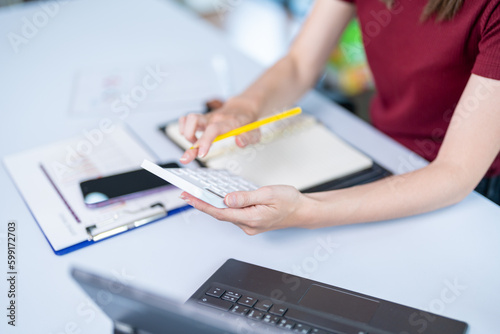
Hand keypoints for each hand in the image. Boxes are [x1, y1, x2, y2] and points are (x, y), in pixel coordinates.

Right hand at [178, 98, 260, 163]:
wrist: (243, 108)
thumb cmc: (247, 122)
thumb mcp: (255, 132)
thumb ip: (248, 138)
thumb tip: (239, 142)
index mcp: (228, 122)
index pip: (214, 129)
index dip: (205, 141)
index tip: (201, 154)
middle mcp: (215, 118)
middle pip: (194, 120)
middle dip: (188, 138)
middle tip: (189, 155)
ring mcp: (207, 117)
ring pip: (188, 118)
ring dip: (186, 134)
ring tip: (194, 143)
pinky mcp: (201, 118)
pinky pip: (186, 119)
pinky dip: (184, 129)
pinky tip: (191, 137)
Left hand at [180, 185, 315, 234]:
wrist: (303, 211)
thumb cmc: (290, 202)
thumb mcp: (268, 194)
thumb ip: (246, 197)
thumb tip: (227, 199)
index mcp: (252, 219)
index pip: (220, 212)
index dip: (202, 205)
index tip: (189, 197)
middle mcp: (248, 225)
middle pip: (220, 214)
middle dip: (203, 204)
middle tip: (187, 194)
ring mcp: (249, 225)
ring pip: (226, 214)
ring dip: (213, 205)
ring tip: (200, 193)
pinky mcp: (251, 222)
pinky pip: (234, 214)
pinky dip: (224, 206)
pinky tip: (219, 198)